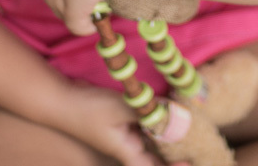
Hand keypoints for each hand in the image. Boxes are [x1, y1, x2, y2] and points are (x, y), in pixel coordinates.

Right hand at [52, 82, 189, 165]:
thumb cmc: (88, 109)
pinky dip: (156, 118)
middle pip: (154, 155)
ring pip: (151, 138)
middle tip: (196, 144)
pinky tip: (168, 108)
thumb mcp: (121, 107)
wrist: (61, 98)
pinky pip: (144, 123)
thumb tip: (176, 115)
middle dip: (174, 150)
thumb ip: (149, 111)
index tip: (189, 162)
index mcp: (126, 150)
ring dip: (166, 133)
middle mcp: (127, 145)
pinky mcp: (121, 120)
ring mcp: (124, 133)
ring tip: (189, 126)